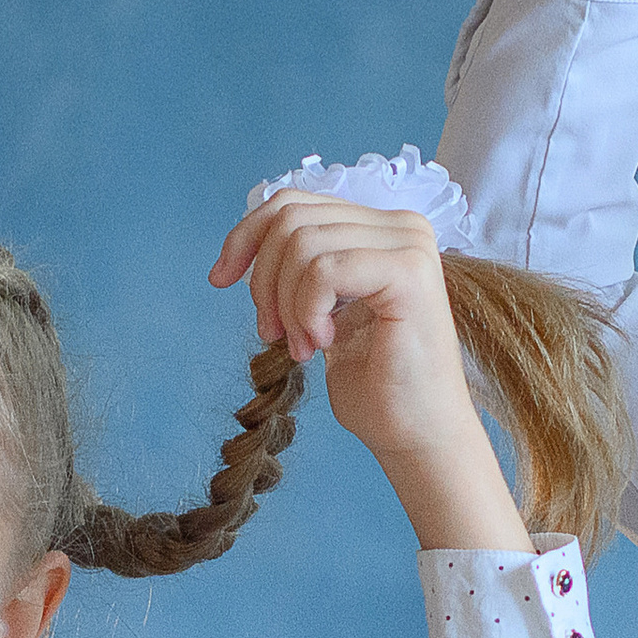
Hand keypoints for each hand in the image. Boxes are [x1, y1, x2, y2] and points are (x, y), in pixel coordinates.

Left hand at [209, 194, 531, 552]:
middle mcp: (402, 226)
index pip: (294, 202)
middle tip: (272, 334)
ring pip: (302, 244)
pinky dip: (306, 311)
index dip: (246, 237)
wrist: (416, 435)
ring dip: (286, 304)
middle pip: (291, 218)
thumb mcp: (323, 312)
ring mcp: (410, 245)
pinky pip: (323, 270)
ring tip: (302, 348)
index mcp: (381, 229)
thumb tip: (248, 241)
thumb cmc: (375, 386)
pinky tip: (322, 344)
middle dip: (264, 279)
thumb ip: (304, 267)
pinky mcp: (409, 272)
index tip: (220, 280)